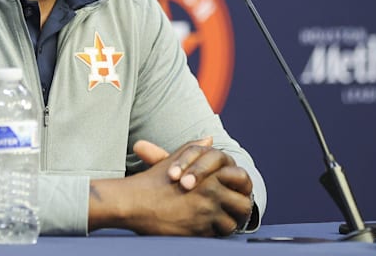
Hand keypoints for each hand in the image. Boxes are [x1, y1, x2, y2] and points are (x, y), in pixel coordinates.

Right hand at [89, 140, 253, 235]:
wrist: (132, 203)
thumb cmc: (152, 181)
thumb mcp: (174, 160)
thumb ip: (195, 150)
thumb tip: (210, 139)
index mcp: (209, 175)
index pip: (242, 180)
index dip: (242, 187)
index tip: (235, 192)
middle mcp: (211, 193)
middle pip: (243, 204)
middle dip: (239, 208)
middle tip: (233, 210)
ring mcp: (206, 214)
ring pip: (232, 224)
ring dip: (227, 223)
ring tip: (219, 221)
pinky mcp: (198, 232)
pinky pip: (217, 236)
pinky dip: (213, 233)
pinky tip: (205, 228)